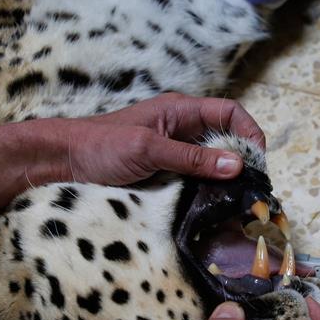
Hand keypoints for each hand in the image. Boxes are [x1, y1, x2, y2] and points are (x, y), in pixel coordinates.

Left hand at [30, 93, 265, 185]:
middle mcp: (181, 129)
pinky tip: (211, 209)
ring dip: (225, 181)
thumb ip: (192, 158)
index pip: (230, 112)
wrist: (61, 163)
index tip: (258, 163)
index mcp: (180, 110)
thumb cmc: (100, 147)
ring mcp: (173, 152)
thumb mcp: (148, 150)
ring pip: (212, 163)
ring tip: (236, 203)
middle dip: (242, 161)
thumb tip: (237, 165)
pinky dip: (207, 192)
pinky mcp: (164, 174)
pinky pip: (195, 180)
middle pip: (226, 139)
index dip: (249, 133)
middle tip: (253, 190)